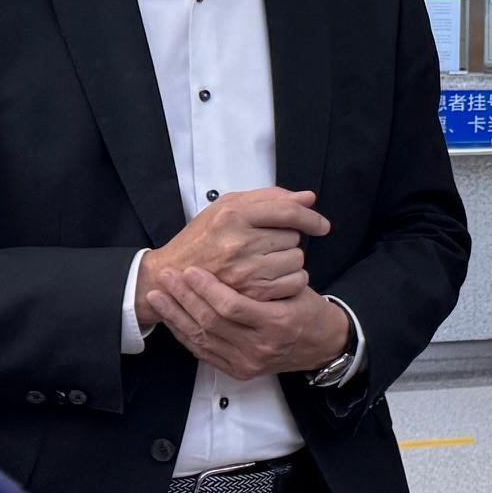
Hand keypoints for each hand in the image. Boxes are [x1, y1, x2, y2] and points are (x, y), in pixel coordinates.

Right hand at [138, 188, 328, 320]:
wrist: (170, 275)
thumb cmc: (201, 238)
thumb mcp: (227, 208)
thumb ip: (268, 199)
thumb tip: (308, 197)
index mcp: (233, 215)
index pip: (287, 211)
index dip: (310, 216)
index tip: (321, 225)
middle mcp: (239, 242)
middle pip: (293, 236)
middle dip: (287, 240)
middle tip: (267, 245)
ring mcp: (244, 270)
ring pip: (296, 260)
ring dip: (289, 261)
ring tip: (267, 262)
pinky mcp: (250, 295)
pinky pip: (293, 283)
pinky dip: (291, 280)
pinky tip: (274, 278)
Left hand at [146, 265, 349, 380]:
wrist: (322, 345)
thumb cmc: (308, 309)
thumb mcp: (297, 287)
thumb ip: (265, 277)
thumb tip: (230, 256)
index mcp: (278, 323)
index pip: (232, 306)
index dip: (207, 288)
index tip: (190, 270)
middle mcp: (261, 347)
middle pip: (211, 323)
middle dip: (184, 298)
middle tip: (167, 276)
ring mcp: (248, 363)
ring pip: (201, 339)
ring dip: (176, 315)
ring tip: (158, 295)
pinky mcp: (238, 372)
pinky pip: (203, 353)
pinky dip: (184, 334)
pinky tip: (171, 317)